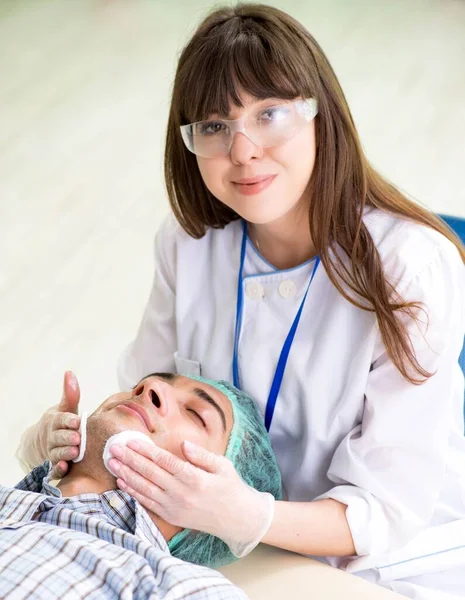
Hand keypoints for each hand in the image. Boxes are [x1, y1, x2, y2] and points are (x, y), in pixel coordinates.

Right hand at [39, 371, 80, 478]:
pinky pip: (55, 469)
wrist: (42, 442)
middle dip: (67, 438)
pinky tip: (64, 468)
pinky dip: (58, 469)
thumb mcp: (65, 408)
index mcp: (55, 421)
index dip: (68, 421)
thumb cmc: (61, 422)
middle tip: (77, 438)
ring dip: (64, 453)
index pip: (61, 420)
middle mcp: (52, 437)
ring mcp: (52, 451)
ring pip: (56, 453)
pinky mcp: (54, 465)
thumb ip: (70, 394)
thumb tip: (69, 372)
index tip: (77, 421)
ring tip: (74, 452)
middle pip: (58, 437)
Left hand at [108, 440, 274, 557]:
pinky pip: (147, 503)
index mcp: (195, 479)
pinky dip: (133, 492)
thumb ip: (201, 455)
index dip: (146, 450)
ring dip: (126, 475)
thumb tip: (183, 444)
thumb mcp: (223, 466)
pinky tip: (122, 481)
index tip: (131, 440)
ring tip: (112, 462)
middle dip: (130, 460)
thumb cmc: (231, 487)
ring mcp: (175, 507)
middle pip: (150, 474)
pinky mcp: (171, 516)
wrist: (237, 519)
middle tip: (114, 448)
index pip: (165, 461)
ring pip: (144, 489)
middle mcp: (182, 494)